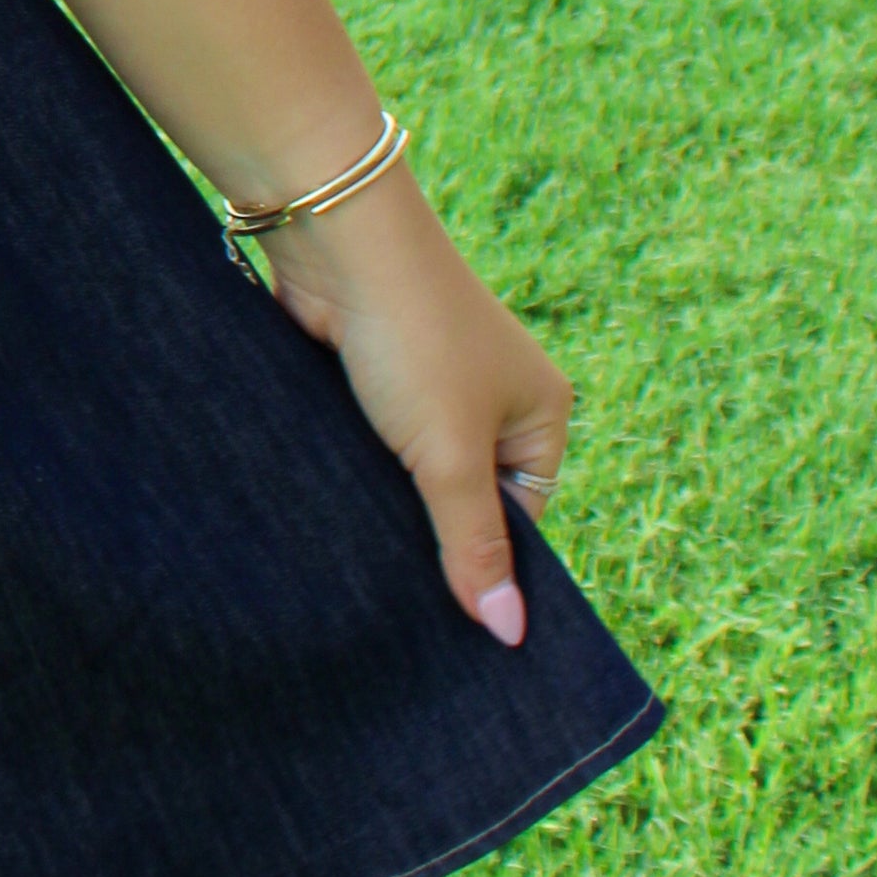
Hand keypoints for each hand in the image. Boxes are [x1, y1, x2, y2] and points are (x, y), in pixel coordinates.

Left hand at [258, 172, 569, 649]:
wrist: (337, 244)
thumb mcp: (451, 456)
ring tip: (367, 564)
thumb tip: (510, 632)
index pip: (525, 516)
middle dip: (437, 537)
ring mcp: (432, 386)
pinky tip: (339, 511)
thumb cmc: (413, 340)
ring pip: (417, 474)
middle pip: (470, 498)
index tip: (457, 621)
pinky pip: (376, 447)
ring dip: (394, 504)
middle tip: (405, 605)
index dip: (493, 565)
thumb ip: (474, 544)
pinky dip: (362, 473)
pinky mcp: (375, 379)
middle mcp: (493, 397)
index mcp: (539, 413)